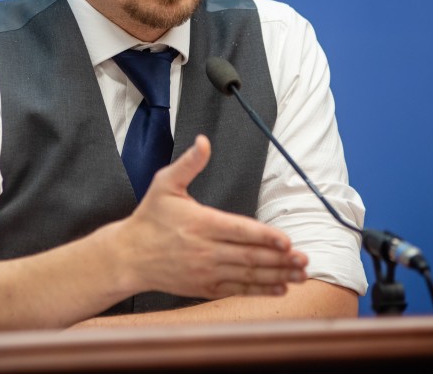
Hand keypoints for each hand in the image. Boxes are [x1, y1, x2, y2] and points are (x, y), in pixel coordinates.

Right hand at [116, 134, 306, 299]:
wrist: (129, 256)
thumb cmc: (149, 218)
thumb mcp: (164, 184)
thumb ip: (188, 164)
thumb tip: (203, 141)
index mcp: (200, 223)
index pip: (239, 230)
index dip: (265, 236)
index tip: (287, 241)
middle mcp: (205, 250)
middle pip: (249, 257)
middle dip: (279, 260)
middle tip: (304, 260)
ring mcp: (206, 271)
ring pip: (247, 275)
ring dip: (276, 276)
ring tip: (300, 275)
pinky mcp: (204, 287)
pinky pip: (237, 290)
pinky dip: (259, 290)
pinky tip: (279, 288)